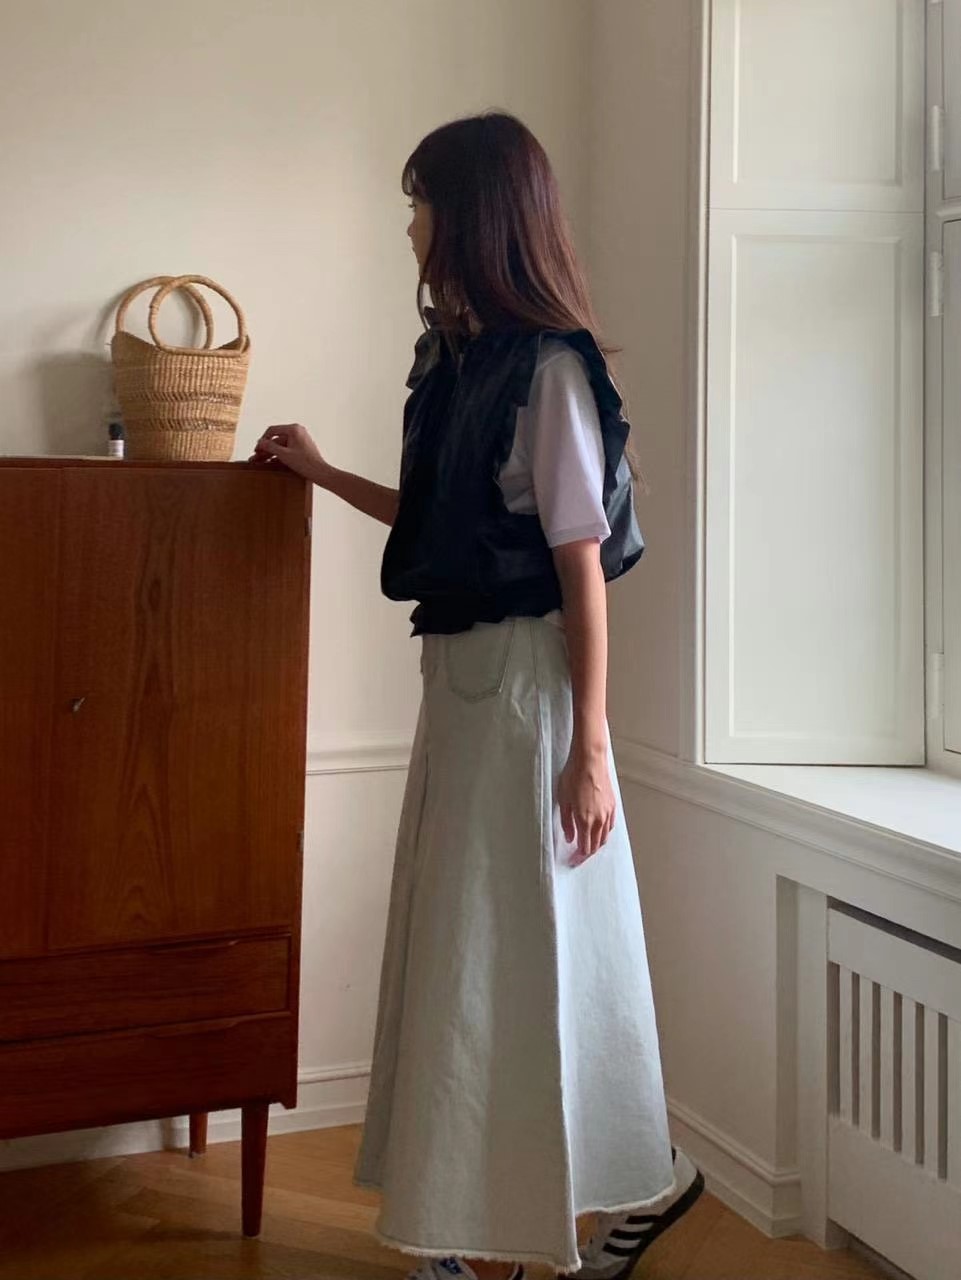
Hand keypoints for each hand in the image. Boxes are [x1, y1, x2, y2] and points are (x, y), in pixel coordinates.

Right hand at [251, 423, 329, 484]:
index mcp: (294, 429)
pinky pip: (287, 449)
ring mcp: (300, 440)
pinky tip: (271, 462)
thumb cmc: (306, 463)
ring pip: (280, 445)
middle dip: (266, 449)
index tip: (256, 449)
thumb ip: (270, 447)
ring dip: (271, 453)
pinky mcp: (301, 448)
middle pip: (276, 439)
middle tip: (256, 457)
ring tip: (261, 461)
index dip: (262, 440)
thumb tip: (260, 442)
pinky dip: (279, 455)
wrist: (320, 473)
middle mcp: (298, 432)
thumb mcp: (284, 455)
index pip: (272, 430)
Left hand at [558, 742, 615, 867]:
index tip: (573, 860)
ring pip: (604, 837)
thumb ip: (566, 823)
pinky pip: (610, 825)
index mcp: (585, 821)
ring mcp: (607, 812)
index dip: (579, 857)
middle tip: (579, 855)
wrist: (589, 760)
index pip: (585, 848)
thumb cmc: (574, 776)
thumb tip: (569, 837)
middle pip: (596, 845)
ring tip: (588, 844)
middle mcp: (599, 820)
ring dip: (596, 844)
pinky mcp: (612, 805)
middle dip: (587, 853)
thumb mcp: (563, 800)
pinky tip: (599, 830)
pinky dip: (604, 832)